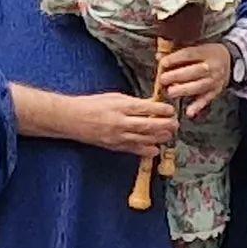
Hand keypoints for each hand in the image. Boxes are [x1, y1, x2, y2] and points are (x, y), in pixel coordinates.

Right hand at [63, 91, 178, 157]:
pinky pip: (134, 150)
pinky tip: (155, 149)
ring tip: (169, 135)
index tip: (171, 110)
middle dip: (165, 125)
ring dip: (159, 138)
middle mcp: (121, 122)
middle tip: (175, 124)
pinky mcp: (114, 146)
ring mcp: (118, 136)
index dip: (162, 110)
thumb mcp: (113, 97)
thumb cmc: (92, 105)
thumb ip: (132, 102)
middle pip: (149, 125)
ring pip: (144, 139)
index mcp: (120, 106)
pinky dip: (147, 150)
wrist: (71, 119)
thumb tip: (151, 106)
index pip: (147, 108)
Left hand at [156, 39, 231, 117]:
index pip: (189, 54)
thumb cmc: (207, 54)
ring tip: (170, 92)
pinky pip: (206, 100)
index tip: (163, 64)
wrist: (229, 61)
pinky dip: (197, 107)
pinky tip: (189, 112)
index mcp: (206, 52)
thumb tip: (159, 57)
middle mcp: (212, 66)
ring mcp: (215, 80)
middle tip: (163, 80)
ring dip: (183, 90)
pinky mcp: (215, 91)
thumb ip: (177, 52)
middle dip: (176, 76)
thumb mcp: (195, 47)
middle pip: (194, 71)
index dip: (175, 59)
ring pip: (199, 86)